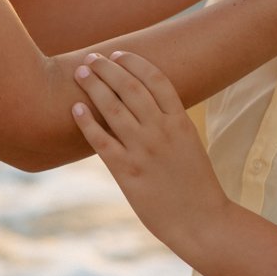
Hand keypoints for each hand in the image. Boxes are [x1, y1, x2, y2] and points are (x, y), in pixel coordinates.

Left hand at [71, 50, 229, 258]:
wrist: (201, 221)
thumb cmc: (196, 186)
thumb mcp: (189, 145)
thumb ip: (170, 124)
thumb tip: (146, 107)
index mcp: (181, 122)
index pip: (156, 79)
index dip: (135, 62)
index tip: (119, 54)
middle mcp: (162, 131)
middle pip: (130, 87)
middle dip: (107, 68)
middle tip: (92, 58)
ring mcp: (143, 150)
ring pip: (113, 108)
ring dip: (94, 86)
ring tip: (80, 73)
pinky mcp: (127, 171)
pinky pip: (100, 140)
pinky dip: (86, 121)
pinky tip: (75, 109)